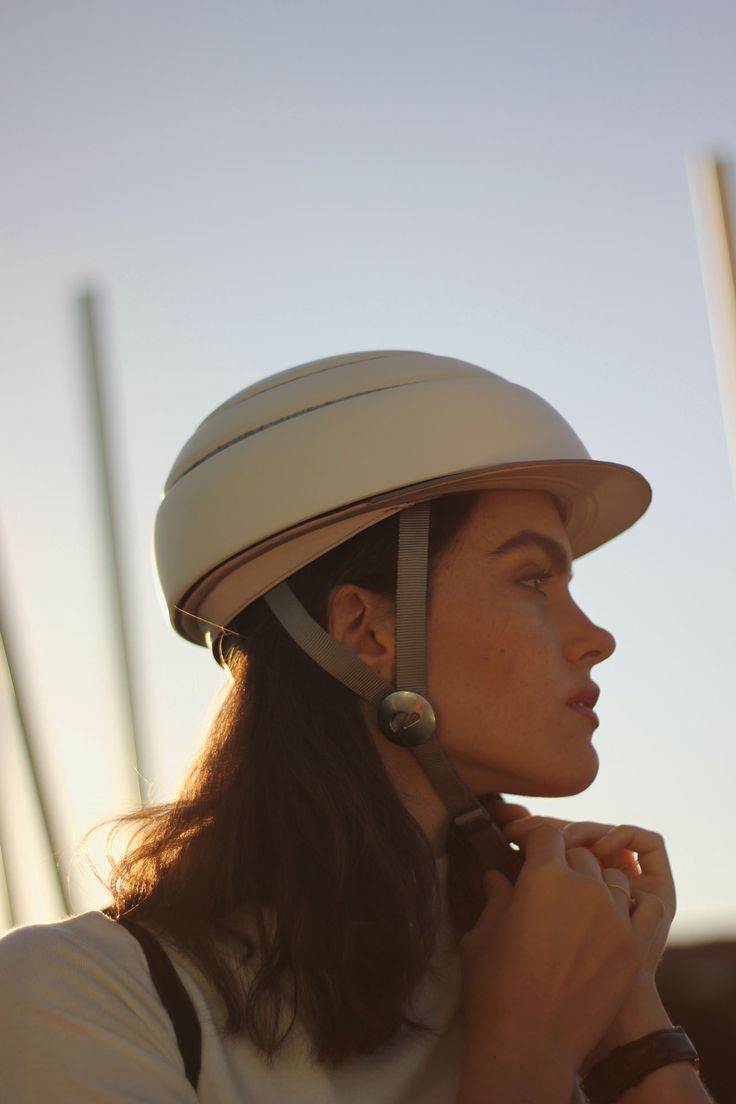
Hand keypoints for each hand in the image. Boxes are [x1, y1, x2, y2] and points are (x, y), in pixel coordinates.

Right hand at [458, 821, 662, 1077]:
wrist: (531, 1045)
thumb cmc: (496, 990)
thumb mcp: (482, 936)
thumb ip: (494, 898)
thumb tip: (496, 877)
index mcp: (544, 876)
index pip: (546, 835)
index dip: (534, 837)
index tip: (524, 847)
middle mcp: (585, 888)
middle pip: (580, 854)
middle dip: (563, 861)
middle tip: (548, 880)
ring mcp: (615, 917)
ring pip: (612, 878)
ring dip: (596, 882)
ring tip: (579, 903)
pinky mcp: (635, 947)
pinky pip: (640, 907)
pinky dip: (627, 905)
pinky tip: (611, 916)